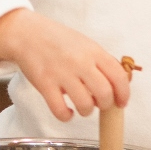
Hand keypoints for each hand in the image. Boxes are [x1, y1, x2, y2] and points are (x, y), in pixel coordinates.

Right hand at [0, 9, 131, 120]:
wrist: (26, 33)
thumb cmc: (57, 39)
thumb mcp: (84, 43)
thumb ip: (101, 61)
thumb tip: (120, 84)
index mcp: (93, 51)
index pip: (118, 77)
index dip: (124, 94)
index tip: (121, 102)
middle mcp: (80, 62)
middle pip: (104, 94)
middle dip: (106, 105)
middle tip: (99, 104)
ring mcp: (61, 73)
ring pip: (85, 105)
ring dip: (86, 111)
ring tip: (81, 106)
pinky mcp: (44, 84)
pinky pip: (60, 110)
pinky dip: (66, 116)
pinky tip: (66, 111)